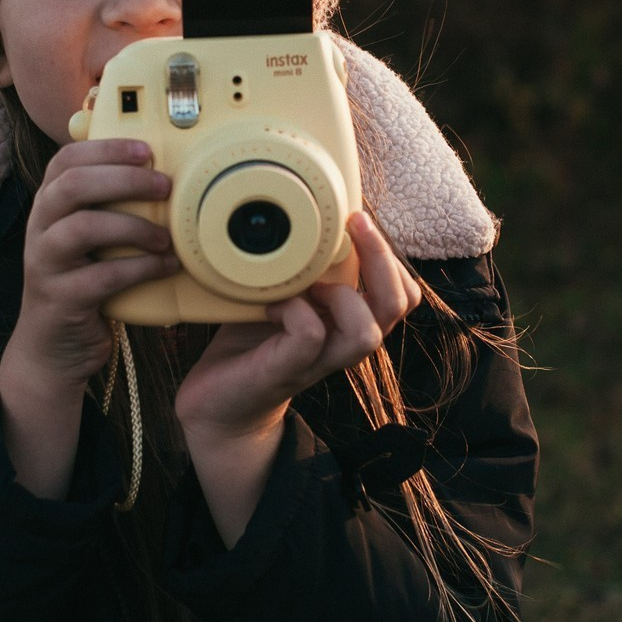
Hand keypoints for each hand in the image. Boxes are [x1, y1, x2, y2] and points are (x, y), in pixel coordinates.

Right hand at [0, 138, 179, 397]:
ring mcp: (45, 264)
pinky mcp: (59, 299)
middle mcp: (39, 228)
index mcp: (48, 205)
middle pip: (73, 185)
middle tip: (165, 187)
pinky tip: (165, 267)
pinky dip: (140, 269)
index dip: (106, 148)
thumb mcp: (90, 240)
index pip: (66, 160)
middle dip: (124, 179)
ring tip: (165, 237)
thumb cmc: (83, 283)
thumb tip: (163, 172)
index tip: (146, 150)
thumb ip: (109, 207)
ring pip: (82, 227)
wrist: (53, 347)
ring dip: (132, 227)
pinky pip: (102, 276)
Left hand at [175, 211, 424, 447]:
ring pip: (366, 333)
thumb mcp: (281, 295)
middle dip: (383, 257)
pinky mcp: (285, 371)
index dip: (392, 255)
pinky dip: (295, 311)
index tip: (360, 220)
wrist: (218, 406)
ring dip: (343, 296)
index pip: (402, 292)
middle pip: (397, 305)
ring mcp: (318, 361)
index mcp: (349, 320)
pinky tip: (272, 303)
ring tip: (313, 282)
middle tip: (354, 223)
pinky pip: (310, 337)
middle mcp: (342, 343)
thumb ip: (299, 267)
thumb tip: (301, 215)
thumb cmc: (249, 343)